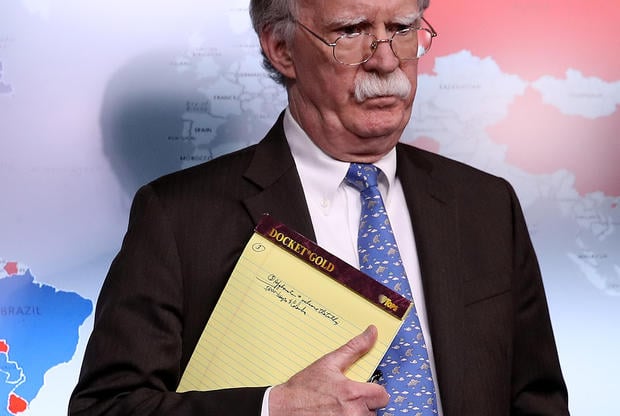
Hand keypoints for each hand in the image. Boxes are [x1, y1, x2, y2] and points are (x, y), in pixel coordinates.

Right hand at [269, 325, 388, 415]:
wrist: (282, 409)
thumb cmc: (303, 388)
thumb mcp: (328, 363)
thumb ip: (354, 348)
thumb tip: (372, 332)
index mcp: (353, 393)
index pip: (383, 396)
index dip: (374, 391)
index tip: (363, 390)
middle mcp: (353, 414)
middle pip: (375, 411)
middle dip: (365, 405)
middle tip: (347, 401)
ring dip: (357, 415)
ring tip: (339, 409)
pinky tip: (334, 415)